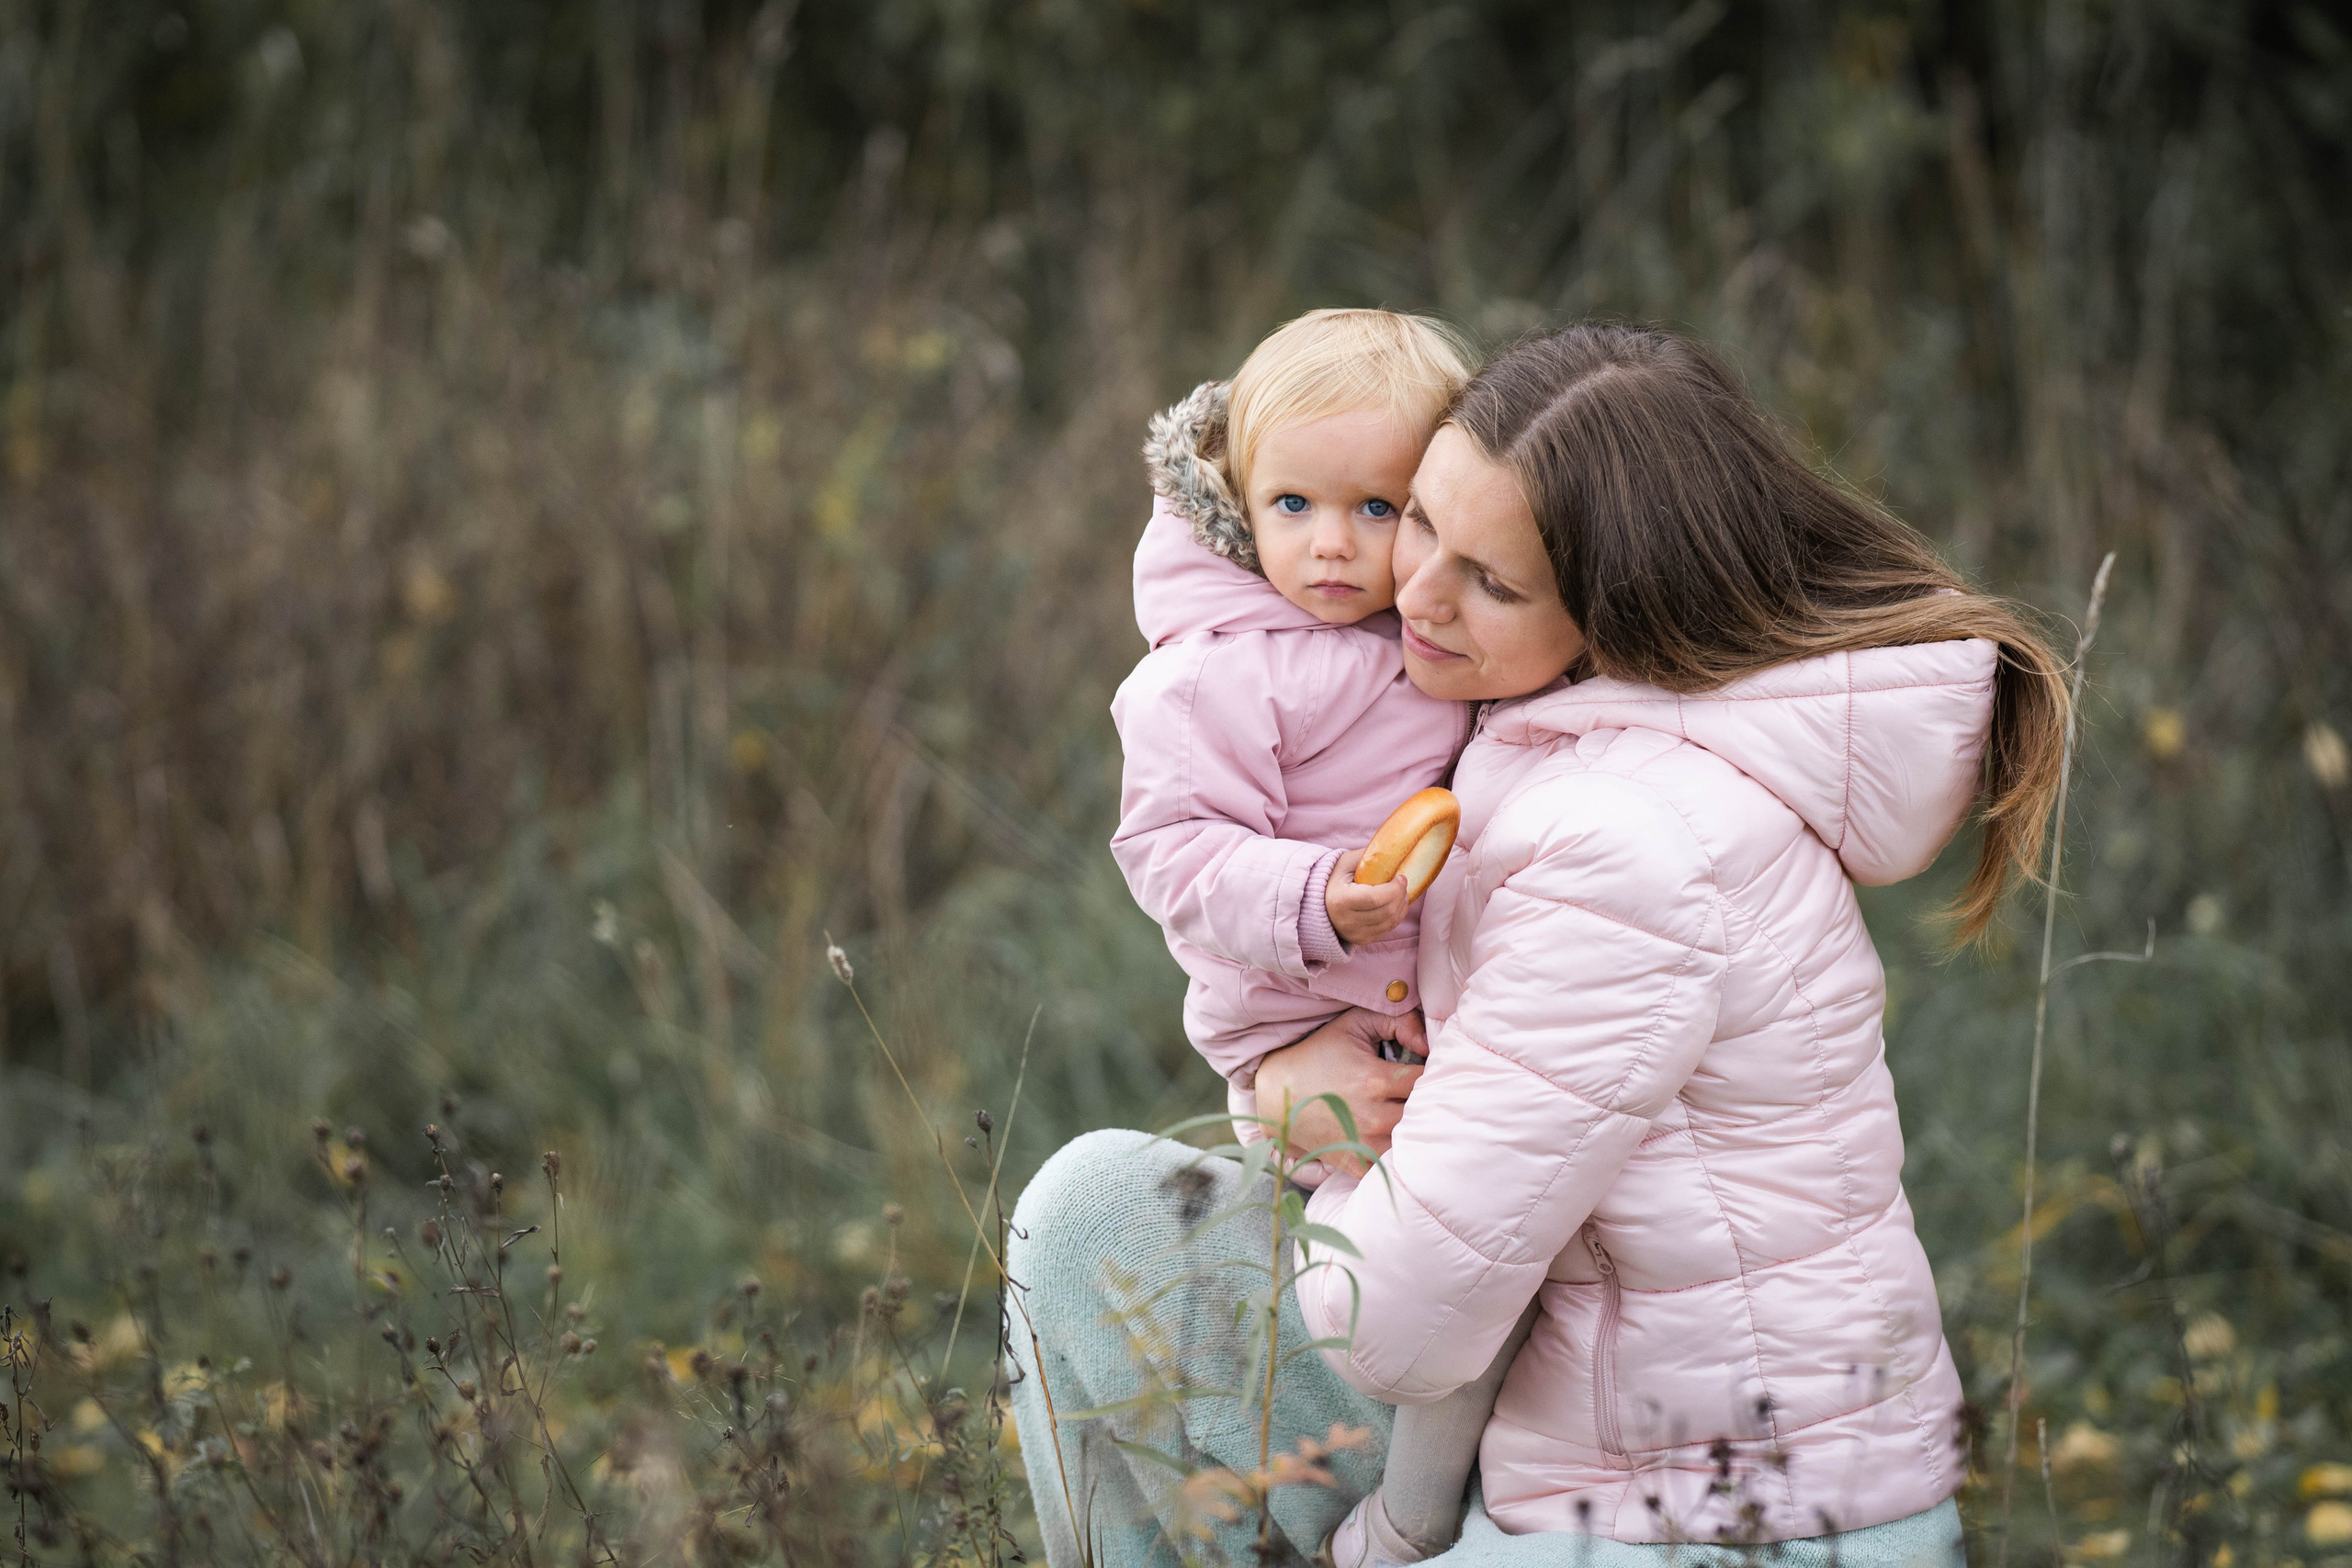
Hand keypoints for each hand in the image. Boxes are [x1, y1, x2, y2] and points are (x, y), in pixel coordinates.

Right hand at [1251, 1007, 1427, 1177]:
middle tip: (1421, 1093)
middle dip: (1426, 1102)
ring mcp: (1362, 1143)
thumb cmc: (1319, 1054)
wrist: (1277, 1095)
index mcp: (1374, 1080)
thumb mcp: (1353, 1025)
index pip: (1426, 1080)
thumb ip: (1396, 1021)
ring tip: (1407, 1114)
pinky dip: (1395, 1155)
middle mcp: (1372, 1115)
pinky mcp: (1353, 1163)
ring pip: (1410, 1141)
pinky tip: (1392, 1139)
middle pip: (1423, 1113)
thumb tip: (1426, 1042)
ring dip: (1412, 1128)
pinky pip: (1389, 1166)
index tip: (1425, 1071)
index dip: (1432, 1074)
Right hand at [1326, 848, 1408, 946]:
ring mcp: (1353, 934)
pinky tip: (1396, 906)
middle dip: (1400, 896)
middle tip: (1402, 884)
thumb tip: (1393, 851)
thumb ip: (1368, 856)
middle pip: (1385, 912)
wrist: (1317, 901)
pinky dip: (1396, 918)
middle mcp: (1346, 921)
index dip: (1394, 889)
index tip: (1400, 877)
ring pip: (1389, 923)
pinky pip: (1386, 931)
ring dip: (1401, 907)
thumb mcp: (1346, 862)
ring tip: (1401, 894)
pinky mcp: (1360, 940)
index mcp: (1341, 900)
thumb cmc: (1334, 877)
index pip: (1375, 898)